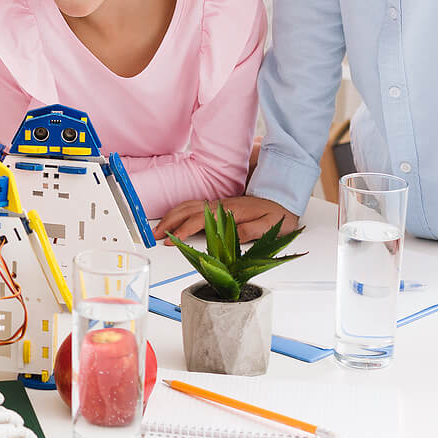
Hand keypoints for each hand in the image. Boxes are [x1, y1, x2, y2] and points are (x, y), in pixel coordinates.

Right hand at [155, 195, 298, 242]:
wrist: (284, 196)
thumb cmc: (278, 213)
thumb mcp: (269, 226)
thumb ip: (251, 231)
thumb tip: (232, 236)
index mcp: (229, 212)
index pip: (199, 220)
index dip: (183, 231)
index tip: (171, 241)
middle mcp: (221, 206)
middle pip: (187, 211)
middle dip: (169, 222)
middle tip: (154, 235)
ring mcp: (219, 204)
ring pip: (188, 206)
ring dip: (171, 216)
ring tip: (159, 228)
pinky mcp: (220, 205)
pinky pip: (193, 206)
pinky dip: (179, 211)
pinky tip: (174, 218)